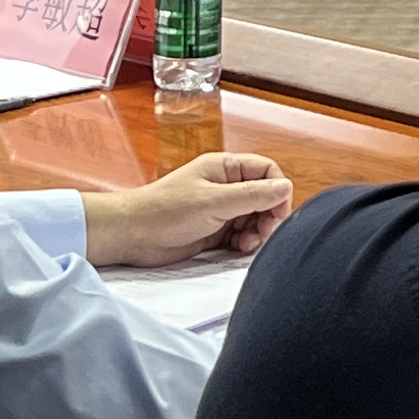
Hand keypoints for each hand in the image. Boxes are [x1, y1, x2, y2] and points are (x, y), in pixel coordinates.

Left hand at [85, 151, 294, 266]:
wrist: (132, 235)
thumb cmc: (165, 211)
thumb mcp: (215, 202)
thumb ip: (253, 195)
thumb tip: (285, 187)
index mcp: (225, 168)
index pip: (267, 172)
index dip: (277, 192)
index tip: (276, 214)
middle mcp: (224, 186)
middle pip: (264, 197)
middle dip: (268, 217)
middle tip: (261, 234)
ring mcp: (219, 209)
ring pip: (254, 218)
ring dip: (256, 233)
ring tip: (244, 244)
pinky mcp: (213, 230)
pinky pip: (240, 235)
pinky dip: (243, 244)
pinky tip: (236, 249)